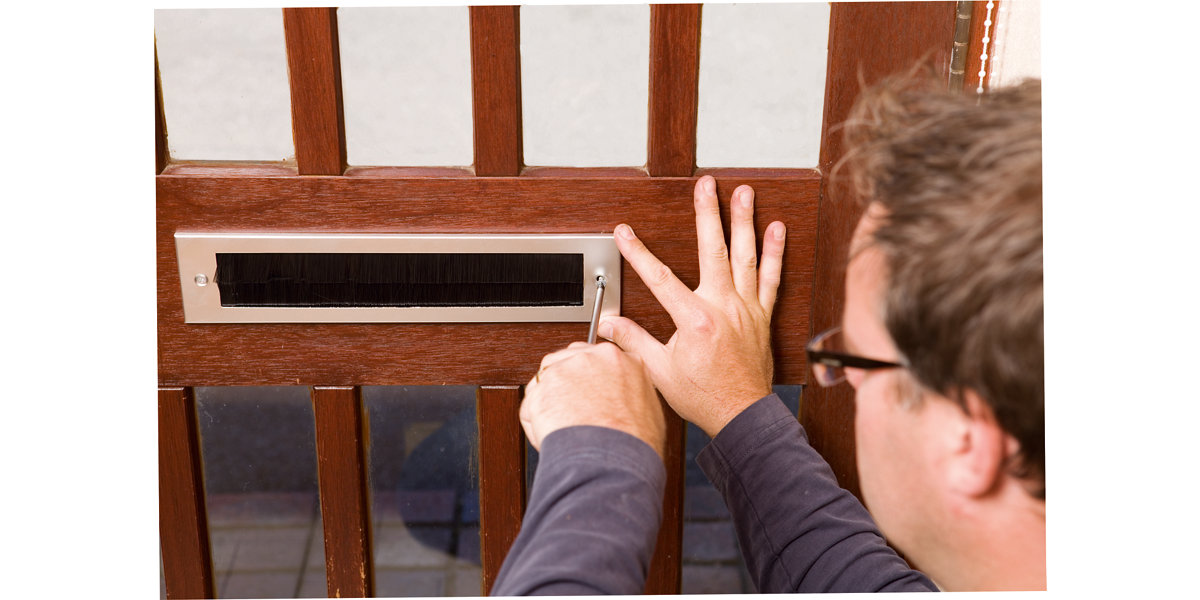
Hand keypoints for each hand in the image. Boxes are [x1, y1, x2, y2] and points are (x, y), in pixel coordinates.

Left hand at [520, 341, 665, 458]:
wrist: (613, 460)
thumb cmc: (632, 444)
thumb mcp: (647, 411)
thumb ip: (628, 396)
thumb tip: (619, 403)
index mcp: (622, 361)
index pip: (593, 356)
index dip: (584, 378)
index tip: (581, 394)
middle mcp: (594, 357)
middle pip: (565, 360)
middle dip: (562, 383)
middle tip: (566, 410)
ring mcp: (568, 367)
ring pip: (544, 380)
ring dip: (547, 402)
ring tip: (560, 429)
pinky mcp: (545, 384)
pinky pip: (531, 403)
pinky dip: (535, 422)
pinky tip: (549, 436)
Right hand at [598, 175, 785, 436]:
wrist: (742, 416)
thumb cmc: (704, 397)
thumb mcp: (659, 372)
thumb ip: (633, 342)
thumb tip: (609, 325)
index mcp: (695, 321)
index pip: (660, 278)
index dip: (638, 253)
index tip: (624, 232)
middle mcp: (724, 309)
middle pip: (714, 251)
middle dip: (708, 213)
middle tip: (707, 184)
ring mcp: (746, 310)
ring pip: (746, 257)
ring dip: (745, 222)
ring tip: (744, 192)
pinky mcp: (762, 317)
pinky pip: (771, 279)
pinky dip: (775, 253)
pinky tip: (777, 229)